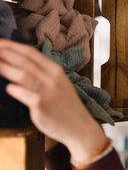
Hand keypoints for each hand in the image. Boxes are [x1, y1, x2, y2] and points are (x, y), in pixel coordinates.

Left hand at [0, 39, 106, 161]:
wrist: (78, 126)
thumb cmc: (65, 106)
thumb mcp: (59, 83)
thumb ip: (42, 73)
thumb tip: (20, 64)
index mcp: (56, 70)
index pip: (31, 53)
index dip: (13, 46)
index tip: (0, 43)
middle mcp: (52, 78)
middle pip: (24, 61)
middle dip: (5, 54)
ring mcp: (47, 92)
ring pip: (23, 75)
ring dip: (5, 68)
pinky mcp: (42, 106)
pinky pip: (25, 94)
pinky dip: (15, 89)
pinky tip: (9, 88)